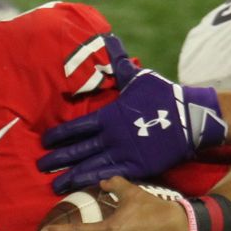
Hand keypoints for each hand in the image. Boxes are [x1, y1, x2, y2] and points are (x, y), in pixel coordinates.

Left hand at [37, 34, 227, 194]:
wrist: (190, 118)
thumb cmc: (163, 95)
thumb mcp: (138, 78)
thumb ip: (119, 66)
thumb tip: (110, 41)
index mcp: (109, 115)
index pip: (77, 127)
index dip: (59, 135)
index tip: (45, 141)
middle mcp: (112, 136)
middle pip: (79, 150)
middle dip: (58, 159)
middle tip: (40, 166)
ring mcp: (124, 153)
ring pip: (90, 167)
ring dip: (71, 176)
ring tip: (53, 185)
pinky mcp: (137, 167)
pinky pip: (111, 177)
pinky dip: (95, 183)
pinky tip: (81, 189)